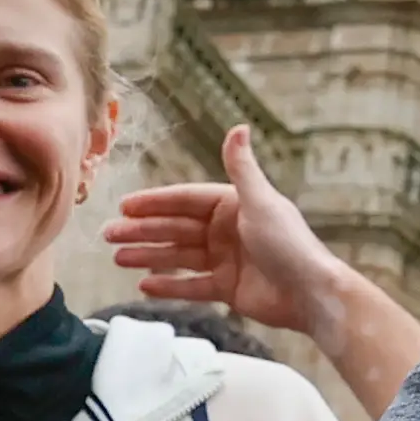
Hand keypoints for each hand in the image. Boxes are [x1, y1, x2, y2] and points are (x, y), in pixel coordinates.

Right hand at [106, 123, 356, 336]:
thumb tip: (238, 127)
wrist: (310, 293)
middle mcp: (228, 231)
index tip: (125, 205)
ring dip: (149, 256)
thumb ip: (242, 168)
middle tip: (109, 234)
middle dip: (142, 230)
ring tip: (118, 257)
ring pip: (179, 256)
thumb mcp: (261, 202)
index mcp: (234, 206)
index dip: (155, 202)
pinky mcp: (228, 288)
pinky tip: (144, 284)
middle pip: (176, 228)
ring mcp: (227, 260)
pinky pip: (192, 285)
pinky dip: (170, 286)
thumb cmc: (289, 244)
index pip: (185, 200)